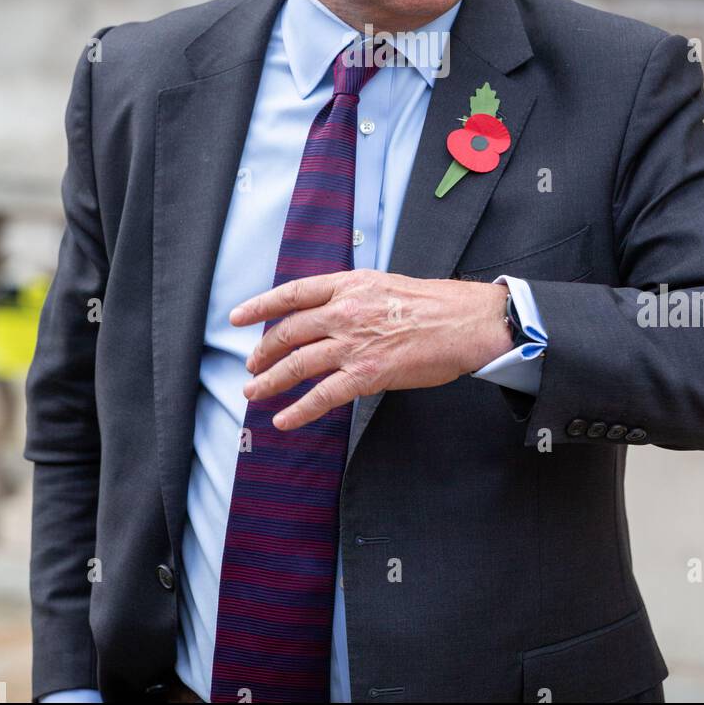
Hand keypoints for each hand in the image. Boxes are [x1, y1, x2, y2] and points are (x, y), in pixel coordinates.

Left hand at [230, 270, 510, 429]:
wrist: (466, 323)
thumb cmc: (433, 304)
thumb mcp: (384, 284)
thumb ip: (352, 296)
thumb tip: (328, 311)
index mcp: (349, 285)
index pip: (293, 293)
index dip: (260, 305)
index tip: (237, 317)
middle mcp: (345, 311)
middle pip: (289, 332)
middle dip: (264, 352)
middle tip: (251, 366)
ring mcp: (354, 343)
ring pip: (298, 364)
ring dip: (270, 382)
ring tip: (255, 393)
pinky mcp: (367, 374)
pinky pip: (323, 396)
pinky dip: (299, 410)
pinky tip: (284, 420)